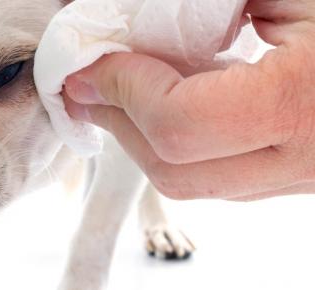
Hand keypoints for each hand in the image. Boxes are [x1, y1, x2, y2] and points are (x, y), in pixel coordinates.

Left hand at [64, 0, 314, 200]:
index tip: (87, 64)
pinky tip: (166, 107)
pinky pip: (224, 176)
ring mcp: (306, 175)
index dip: (123, 90)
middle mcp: (307, 157)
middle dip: (120, 124)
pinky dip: (180, 145)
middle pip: (176, 170)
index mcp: (305, 103)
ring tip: (117, 96)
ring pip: (197, 182)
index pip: (179, 123)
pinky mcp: (303, 174)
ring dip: (144, 139)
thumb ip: (208, 6)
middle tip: (86, 86)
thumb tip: (129, 29)